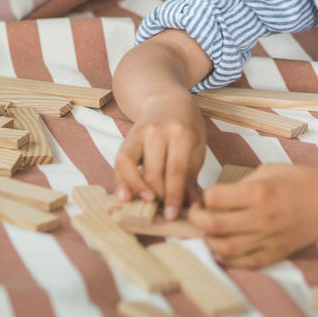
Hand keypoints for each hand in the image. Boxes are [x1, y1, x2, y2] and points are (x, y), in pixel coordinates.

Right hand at [114, 93, 205, 220]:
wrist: (168, 101)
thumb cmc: (187, 127)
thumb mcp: (197, 147)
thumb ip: (192, 177)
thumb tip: (194, 206)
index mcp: (182, 134)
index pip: (176, 171)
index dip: (173, 196)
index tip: (172, 215)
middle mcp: (158, 132)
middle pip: (154, 173)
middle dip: (158, 197)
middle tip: (163, 212)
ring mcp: (140, 134)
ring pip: (133, 167)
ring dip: (139, 191)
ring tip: (146, 204)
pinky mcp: (127, 139)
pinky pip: (120, 162)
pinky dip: (121, 181)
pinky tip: (125, 196)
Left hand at [189, 164, 317, 267]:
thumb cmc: (305, 180)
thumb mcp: (271, 169)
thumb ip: (244, 183)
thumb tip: (222, 196)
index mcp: (259, 193)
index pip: (214, 198)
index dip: (205, 195)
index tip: (206, 195)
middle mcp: (261, 218)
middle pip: (213, 225)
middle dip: (197, 219)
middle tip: (197, 213)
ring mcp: (269, 239)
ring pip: (225, 249)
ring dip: (209, 241)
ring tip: (209, 232)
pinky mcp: (276, 254)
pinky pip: (245, 263)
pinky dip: (228, 260)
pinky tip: (223, 250)